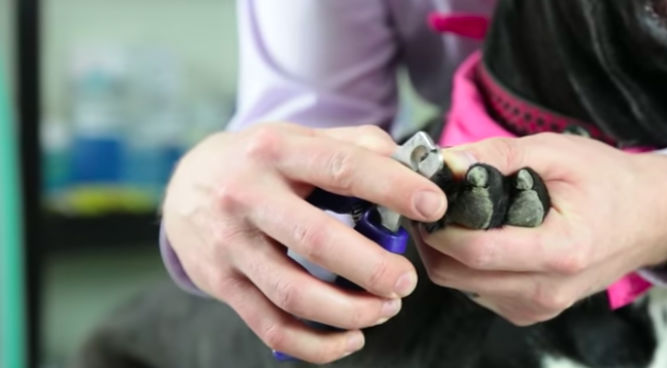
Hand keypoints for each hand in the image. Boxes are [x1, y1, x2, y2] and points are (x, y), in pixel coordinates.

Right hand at [162, 123, 446, 362]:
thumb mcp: (298, 137)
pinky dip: (316, 344)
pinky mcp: (221, 284)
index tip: (434, 206)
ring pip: (293, 294)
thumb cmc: (259, 162)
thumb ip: (353, 145)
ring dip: (349, 311)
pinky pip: (271, 326)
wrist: (182, 186)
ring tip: (387, 309)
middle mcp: (246, 196)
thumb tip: (412, 163)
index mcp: (275, 151)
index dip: (392, 188)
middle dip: (372, 268)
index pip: (341, 167)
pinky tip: (351, 338)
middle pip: (316, 240)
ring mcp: (230, 245)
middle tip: (408, 282)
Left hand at [416, 133, 666, 325]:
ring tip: (454, 214)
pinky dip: (468, 265)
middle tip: (430, 203)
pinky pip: (479, 292)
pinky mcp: (531, 311)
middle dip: (434, 239)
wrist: (651, 219)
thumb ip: (499, 155)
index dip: (441, 226)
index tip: (426, 197)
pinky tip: (479, 235)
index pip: (479, 252)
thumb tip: (445, 160)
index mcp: (562, 251)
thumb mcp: (557, 152)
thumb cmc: (608, 181)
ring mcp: (540, 307)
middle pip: (459, 275)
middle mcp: (549, 290)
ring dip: (447, 253)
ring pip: (462, 287)